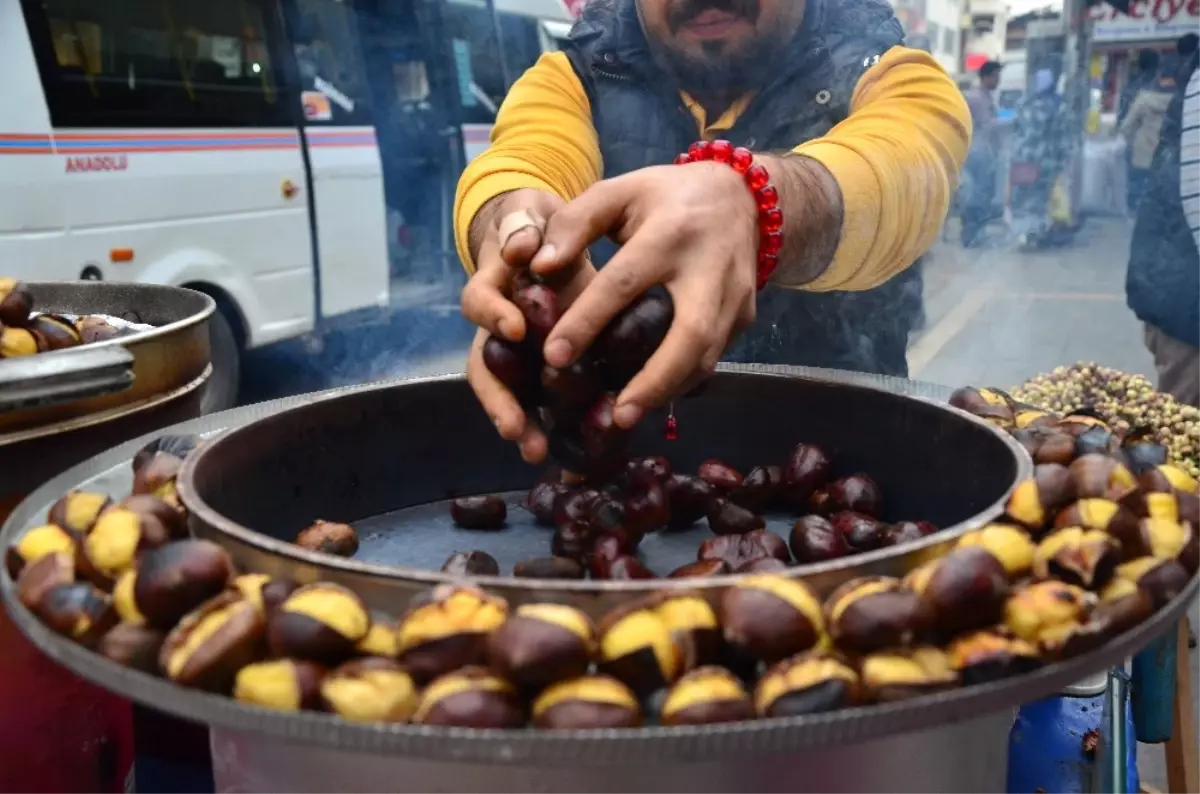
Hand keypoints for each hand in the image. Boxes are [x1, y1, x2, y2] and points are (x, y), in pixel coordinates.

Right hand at [461, 189, 595, 461]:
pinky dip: (552, 423)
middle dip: (498, 401)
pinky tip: (571, 449)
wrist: (555, 237)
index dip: (494, 316)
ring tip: (534, 451)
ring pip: (508, 392)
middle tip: (515, 429)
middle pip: (484, 368)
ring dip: (517, 422)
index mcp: (495, 287)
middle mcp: (498, 327)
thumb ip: (523, 226)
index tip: (515, 329)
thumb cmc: (540, 228)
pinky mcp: (545, 364)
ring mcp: (518, 351)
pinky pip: (543, 399)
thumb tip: (521, 244)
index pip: (480, 302)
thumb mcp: (531, 217)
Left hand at [531, 162, 758, 427]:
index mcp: (670, 232)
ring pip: (707, 356)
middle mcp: (709, 268)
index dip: (588, 321)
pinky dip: (682, 381)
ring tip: (627, 415)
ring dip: (669, 390)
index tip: (554, 357)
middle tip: (617, 415)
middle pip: (690, 333)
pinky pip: (713, 357)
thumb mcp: (619, 192)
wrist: (744, 197)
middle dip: (655, 379)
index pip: (625, 283)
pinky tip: (650, 397)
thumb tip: (539, 267)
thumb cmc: (666, 196)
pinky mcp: (746, 316)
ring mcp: (735, 296)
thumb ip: (575, 224)